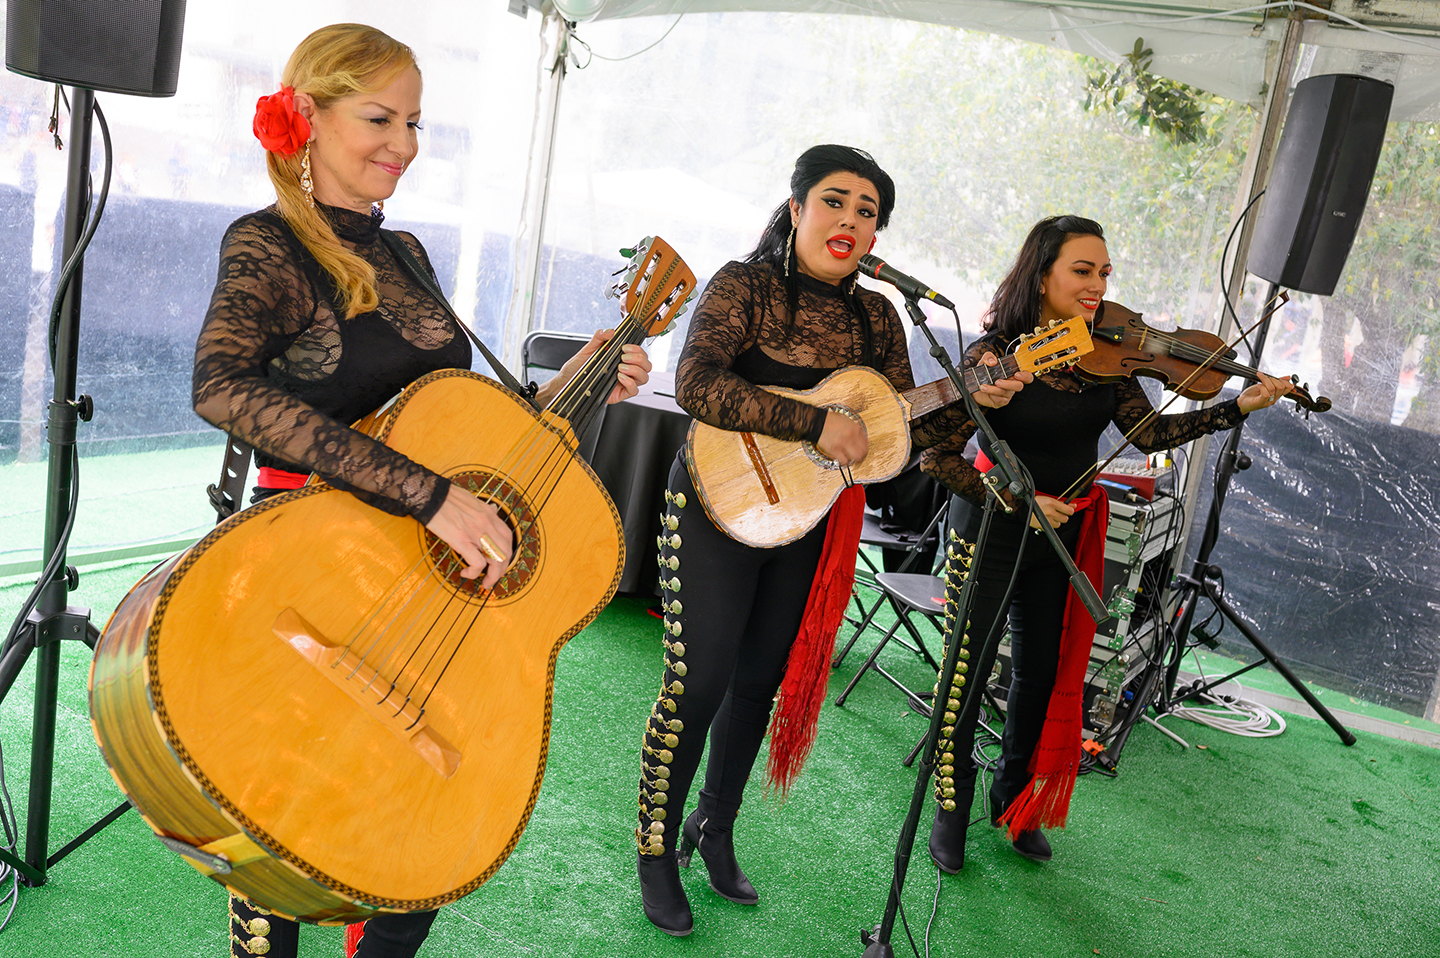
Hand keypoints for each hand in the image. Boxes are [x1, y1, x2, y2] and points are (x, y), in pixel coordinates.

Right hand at [424, 481, 514, 589]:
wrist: (430, 494)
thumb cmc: (448, 497)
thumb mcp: (473, 500)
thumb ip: (485, 508)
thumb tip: (494, 510)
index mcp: (489, 515)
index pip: (508, 538)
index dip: (507, 553)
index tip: (500, 562)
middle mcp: (486, 524)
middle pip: (505, 552)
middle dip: (502, 569)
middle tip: (493, 578)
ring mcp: (475, 533)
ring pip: (496, 560)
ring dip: (493, 576)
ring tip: (485, 583)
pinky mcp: (461, 540)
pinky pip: (476, 562)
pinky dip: (474, 572)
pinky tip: (465, 573)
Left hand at [537, 329, 651, 406]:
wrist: (567, 381)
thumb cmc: (578, 367)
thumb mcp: (588, 348)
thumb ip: (599, 337)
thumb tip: (610, 331)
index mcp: (621, 358)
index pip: (641, 353)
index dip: (638, 350)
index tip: (626, 347)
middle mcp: (626, 370)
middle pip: (647, 365)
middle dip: (639, 359)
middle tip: (623, 357)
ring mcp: (624, 382)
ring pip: (644, 377)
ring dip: (635, 370)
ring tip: (620, 367)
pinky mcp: (620, 393)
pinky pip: (634, 390)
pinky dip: (630, 382)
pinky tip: (619, 376)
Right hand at [816, 411, 867, 467]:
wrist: (817, 422)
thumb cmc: (829, 421)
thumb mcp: (847, 421)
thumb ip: (854, 429)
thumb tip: (860, 439)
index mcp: (855, 428)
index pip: (866, 443)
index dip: (865, 449)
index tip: (862, 451)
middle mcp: (851, 436)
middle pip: (863, 452)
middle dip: (862, 457)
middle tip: (859, 458)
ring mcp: (843, 443)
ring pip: (856, 458)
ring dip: (854, 460)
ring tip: (851, 460)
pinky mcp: (835, 450)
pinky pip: (844, 461)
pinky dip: (845, 462)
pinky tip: (843, 460)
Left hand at [971, 351, 1031, 408]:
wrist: (972, 386)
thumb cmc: (983, 374)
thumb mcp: (984, 362)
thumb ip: (988, 357)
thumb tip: (993, 361)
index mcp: (1012, 374)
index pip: (1027, 376)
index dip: (1025, 376)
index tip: (1017, 374)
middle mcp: (1012, 384)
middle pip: (1019, 386)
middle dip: (1008, 384)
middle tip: (997, 381)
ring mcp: (1007, 394)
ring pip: (1007, 393)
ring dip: (994, 389)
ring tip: (983, 386)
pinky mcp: (1001, 401)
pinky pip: (1000, 400)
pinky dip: (992, 395)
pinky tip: (985, 391)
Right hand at [1028, 494, 1074, 531]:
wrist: (1023, 509)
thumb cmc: (1035, 503)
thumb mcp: (1049, 499)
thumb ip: (1062, 503)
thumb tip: (1074, 505)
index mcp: (1052, 503)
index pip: (1069, 510)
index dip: (1069, 510)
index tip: (1068, 510)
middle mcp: (1050, 512)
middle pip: (1065, 519)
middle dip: (1062, 516)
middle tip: (1057, 513)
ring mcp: (1047, 520)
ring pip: (1059, 524)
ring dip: (1056, 521)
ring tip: (1050, 516)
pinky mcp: (1044, 526)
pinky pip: (1052, 528)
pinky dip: (1051, 525)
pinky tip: (1046, 520)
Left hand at [1236, 372, 1294, 413]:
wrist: (1241, 403)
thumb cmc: (1252, 394)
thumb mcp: (1265, 385)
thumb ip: (1276, 382)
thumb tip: (1288, 377)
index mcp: (1276, 395)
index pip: (1288, 388)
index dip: (1284, 381)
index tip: (1277, 378)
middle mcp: (1274, 399)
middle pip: (1281, 387)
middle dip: (1273, 379)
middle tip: (1265, 378)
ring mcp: (1268, 401)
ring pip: (1273, 388)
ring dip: (1265, 381)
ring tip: (1260, 381)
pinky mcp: (1261, 402)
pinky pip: (1266, 393)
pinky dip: (1262, 387)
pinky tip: (1258, 386)